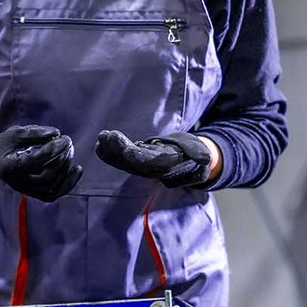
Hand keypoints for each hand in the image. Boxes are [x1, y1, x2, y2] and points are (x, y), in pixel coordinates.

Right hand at [0, 124, 82, 202]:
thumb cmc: (5, 143)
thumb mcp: (15, 133)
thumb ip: (35, 132)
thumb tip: (57, 133)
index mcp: (9, 167)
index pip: (34, 161)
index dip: (51, 150)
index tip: (63, 138)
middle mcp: (17, 183)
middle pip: (46, 176)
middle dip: (61, 158)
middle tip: (68, 142)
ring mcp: (26, 190)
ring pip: (52, 187)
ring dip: (66, 170)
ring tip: (70, 151)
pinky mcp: (34, 193)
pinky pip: (54, 194)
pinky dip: (68, 184)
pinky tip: (77, 169)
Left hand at [95, 130, 212, 188]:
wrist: (191, 161)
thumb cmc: (195, 152)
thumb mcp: (201, 152)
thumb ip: (200, 154)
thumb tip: (205, 159)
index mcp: (170, 166)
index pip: (153, 164)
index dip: (140, 158)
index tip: (128, 150)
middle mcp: (155, 170)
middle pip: (134, 164)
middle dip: (119, 151)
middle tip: (108, 136)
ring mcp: (144, 169)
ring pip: (126, 163)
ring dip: (112, 151)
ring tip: (102, 136)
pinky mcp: (137, 165)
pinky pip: (121, 161)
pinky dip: (110, 154)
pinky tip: (100, 143)